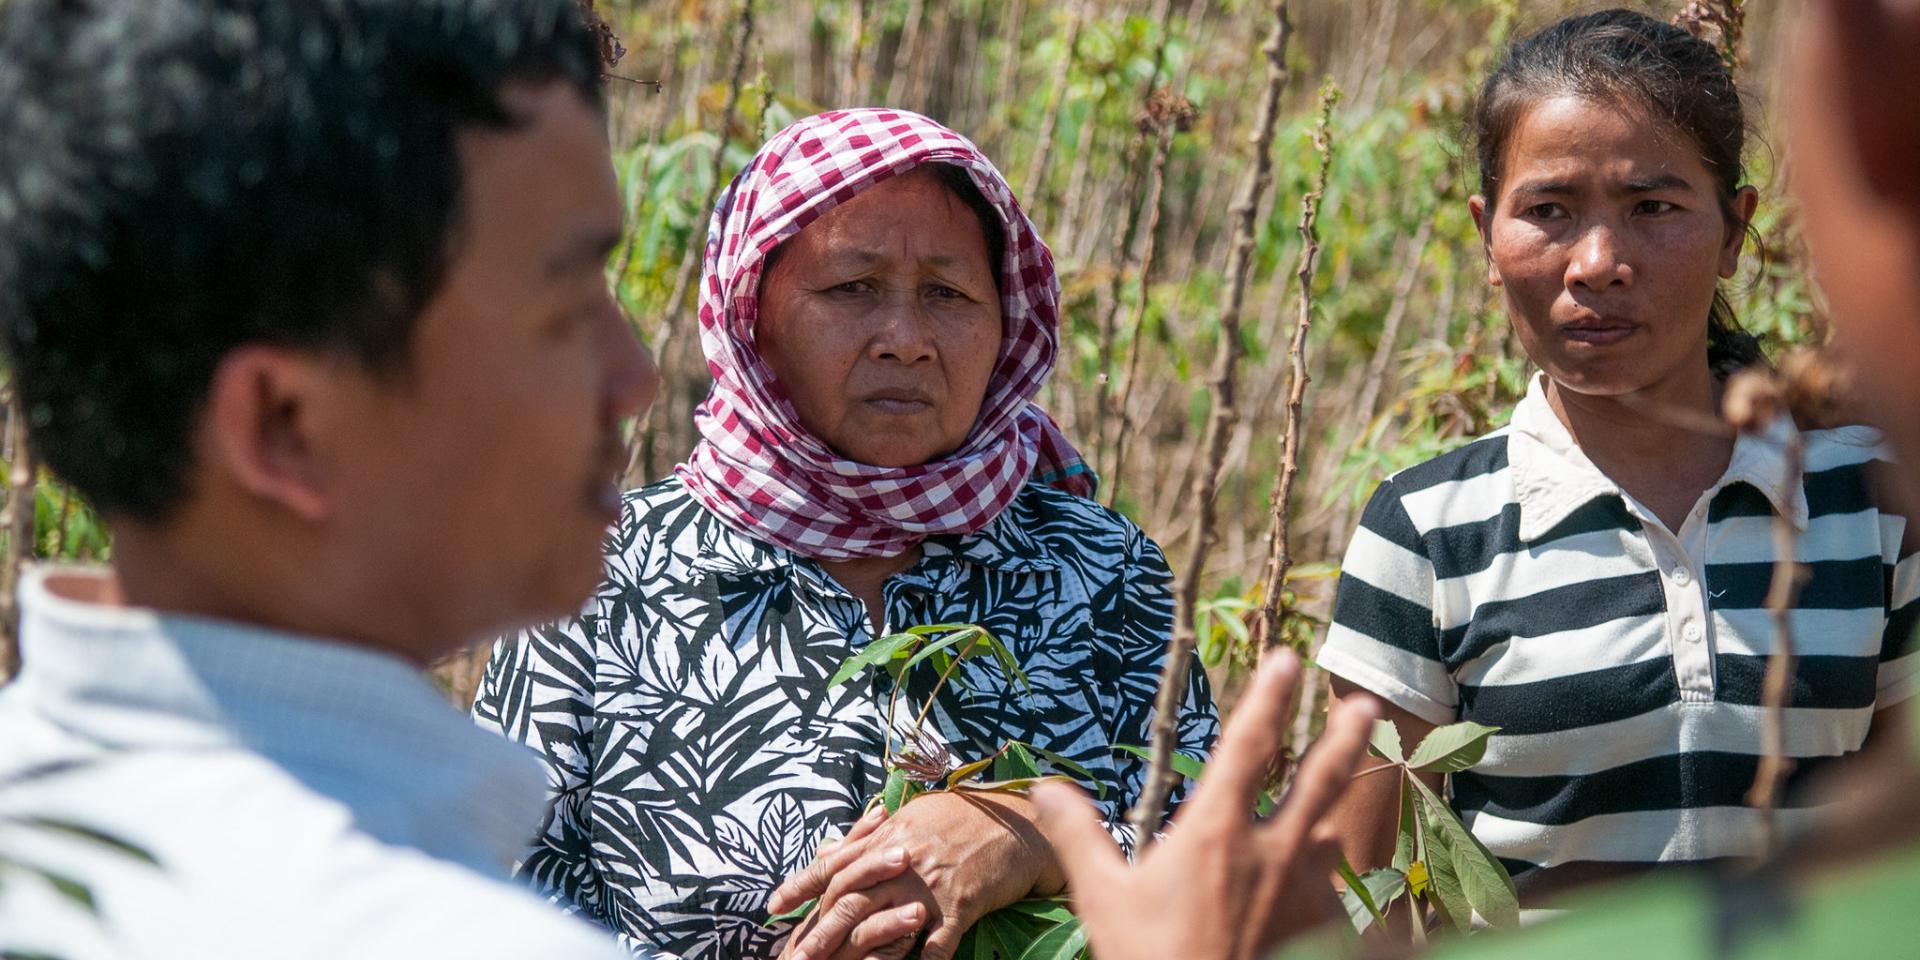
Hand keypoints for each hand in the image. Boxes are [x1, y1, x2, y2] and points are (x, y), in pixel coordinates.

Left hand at [770, 787, 1062, 959]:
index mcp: (890, 836)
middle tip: (796, 959)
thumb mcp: (914, 817)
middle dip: (819, 932)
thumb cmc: (966, 818)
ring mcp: (931, 886)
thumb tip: (831, 849)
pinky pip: (935, 944)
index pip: (835, 863)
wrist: (1019, 823)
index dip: (801, 885)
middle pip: (850, 899)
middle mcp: (903, 861)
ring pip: (885, 924)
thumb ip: (871, 837)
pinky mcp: (961, 906)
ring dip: (857, 955)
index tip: (773, 907)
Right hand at [1033, 651, 1380, 959]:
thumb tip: (1046, 789)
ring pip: (1328, 843)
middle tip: (1367, 705)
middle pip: (1322, 779)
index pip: (1248, 745)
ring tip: (1334, 820)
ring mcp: (1307, 894)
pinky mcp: (1324, 935)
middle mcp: (1273, 851)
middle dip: (1346, 737)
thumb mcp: (1103, 901)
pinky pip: (1328, 900)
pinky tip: (1304, 909)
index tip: (1292, 659)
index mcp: (1217, 831)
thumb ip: (1079, 839)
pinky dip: (1317, 895)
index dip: (1269, 696)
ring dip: (1329, 826)